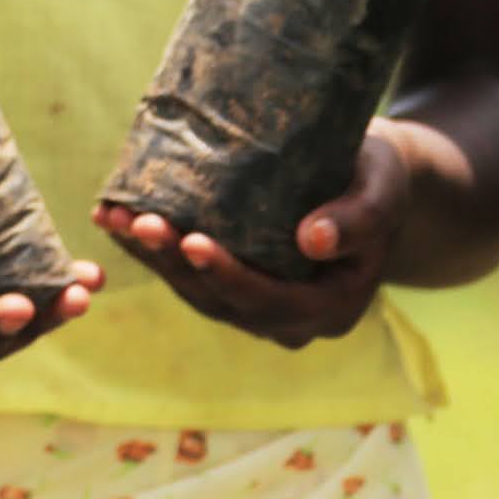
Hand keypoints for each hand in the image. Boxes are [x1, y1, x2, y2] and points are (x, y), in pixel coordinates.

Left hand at [98, 124, 408, 350]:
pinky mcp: (234, 285)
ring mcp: (259, 307)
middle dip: (175, 265)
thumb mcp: (381, 190)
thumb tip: (312, 241)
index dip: (229, 276)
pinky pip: (189, 275)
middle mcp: (290, 320)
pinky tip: (117, 221)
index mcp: (331, 308)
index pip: (272, 302)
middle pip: (223, 302)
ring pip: (197, 292)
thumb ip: (358, 219)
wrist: (369, 179)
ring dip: (153, 259)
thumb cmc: (380, 178)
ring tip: (116, 218)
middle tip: (140, 222)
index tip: (193, 240)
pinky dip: (153, 250)